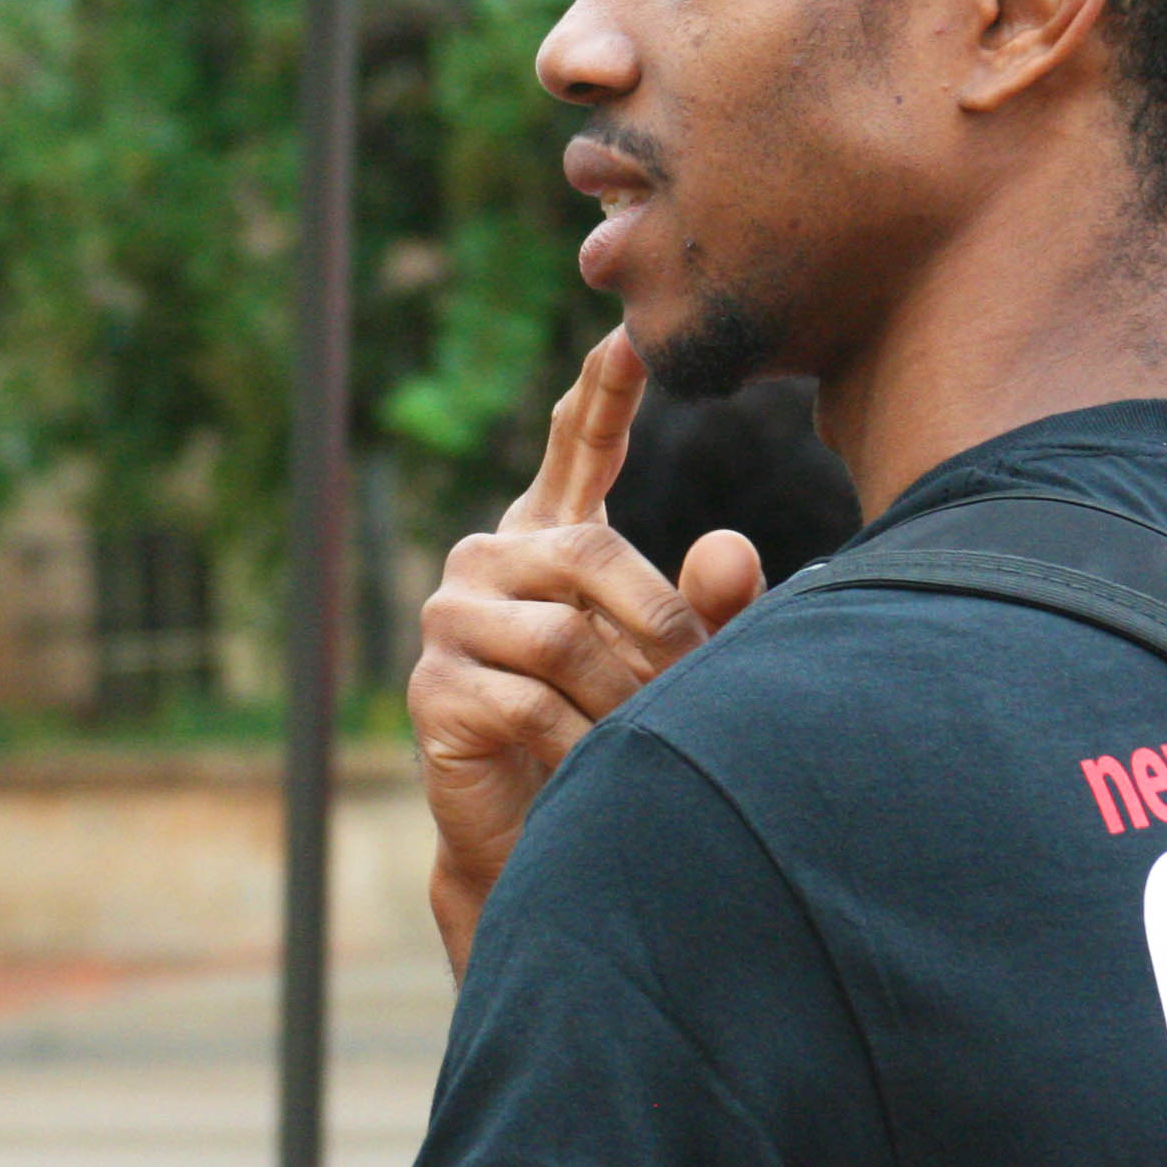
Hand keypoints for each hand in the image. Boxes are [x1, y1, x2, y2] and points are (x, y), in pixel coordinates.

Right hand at [411, 330, 765, 974]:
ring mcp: (449, 621)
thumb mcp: (671, 661)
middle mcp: (486, 560)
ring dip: (627, 695)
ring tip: (649, 734)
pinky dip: (582, 744)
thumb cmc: (610, 728)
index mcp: (545, 537)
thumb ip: (708, 607)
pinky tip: (593, 767)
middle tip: (700, 678)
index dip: (601, 394)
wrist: (534, 832)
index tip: (629, 335)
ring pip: (566, 637)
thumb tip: (732, 547)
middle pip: (590, 551)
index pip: (574, 449)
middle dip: (661, 620)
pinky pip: (531, 705)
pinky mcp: (434, 690)